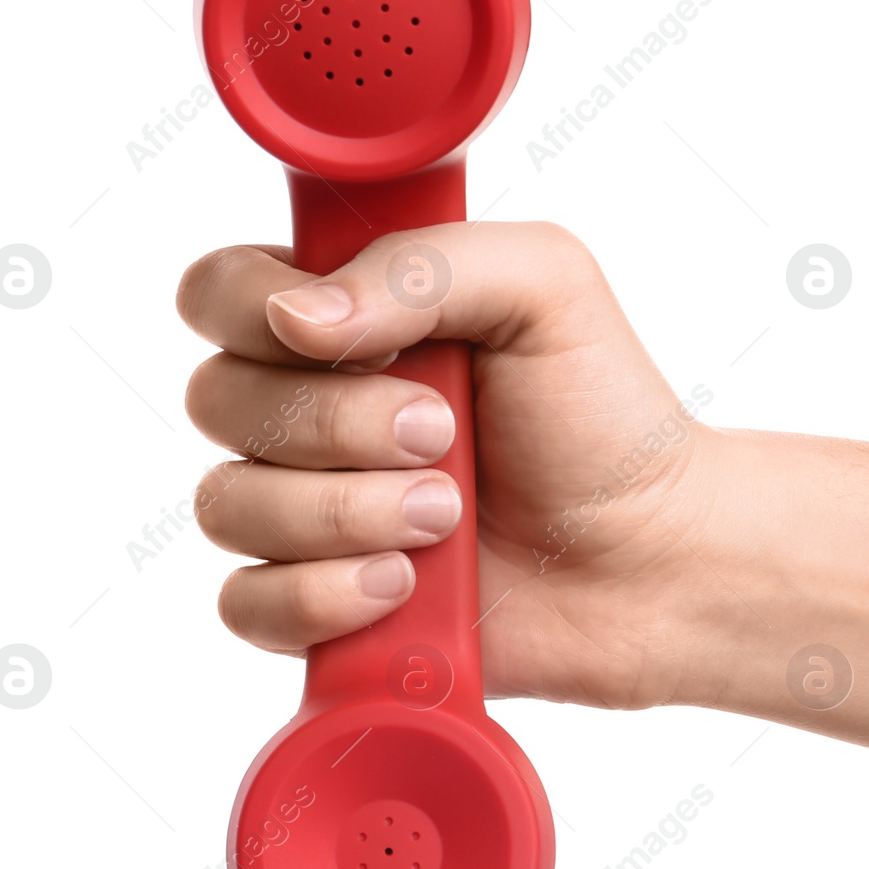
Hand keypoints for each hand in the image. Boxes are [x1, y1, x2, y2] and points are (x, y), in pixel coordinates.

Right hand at [177, 222, 722, 707]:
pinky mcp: (318, 603)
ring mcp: (309, 508)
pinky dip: (324, 596)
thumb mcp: (545, 286)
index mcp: (349, 315)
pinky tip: (403, 586)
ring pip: (228, 505)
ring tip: (447, 519)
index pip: (218, 291)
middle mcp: (311, 408)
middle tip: (444, 435)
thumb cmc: (604, 415)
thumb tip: (297, 318)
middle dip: (339, 424)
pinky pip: (248, 603)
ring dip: (346, 511)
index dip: (257, 313)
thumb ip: (424, 264)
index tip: (355, 343)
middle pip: (216, 400)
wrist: (652, 556)